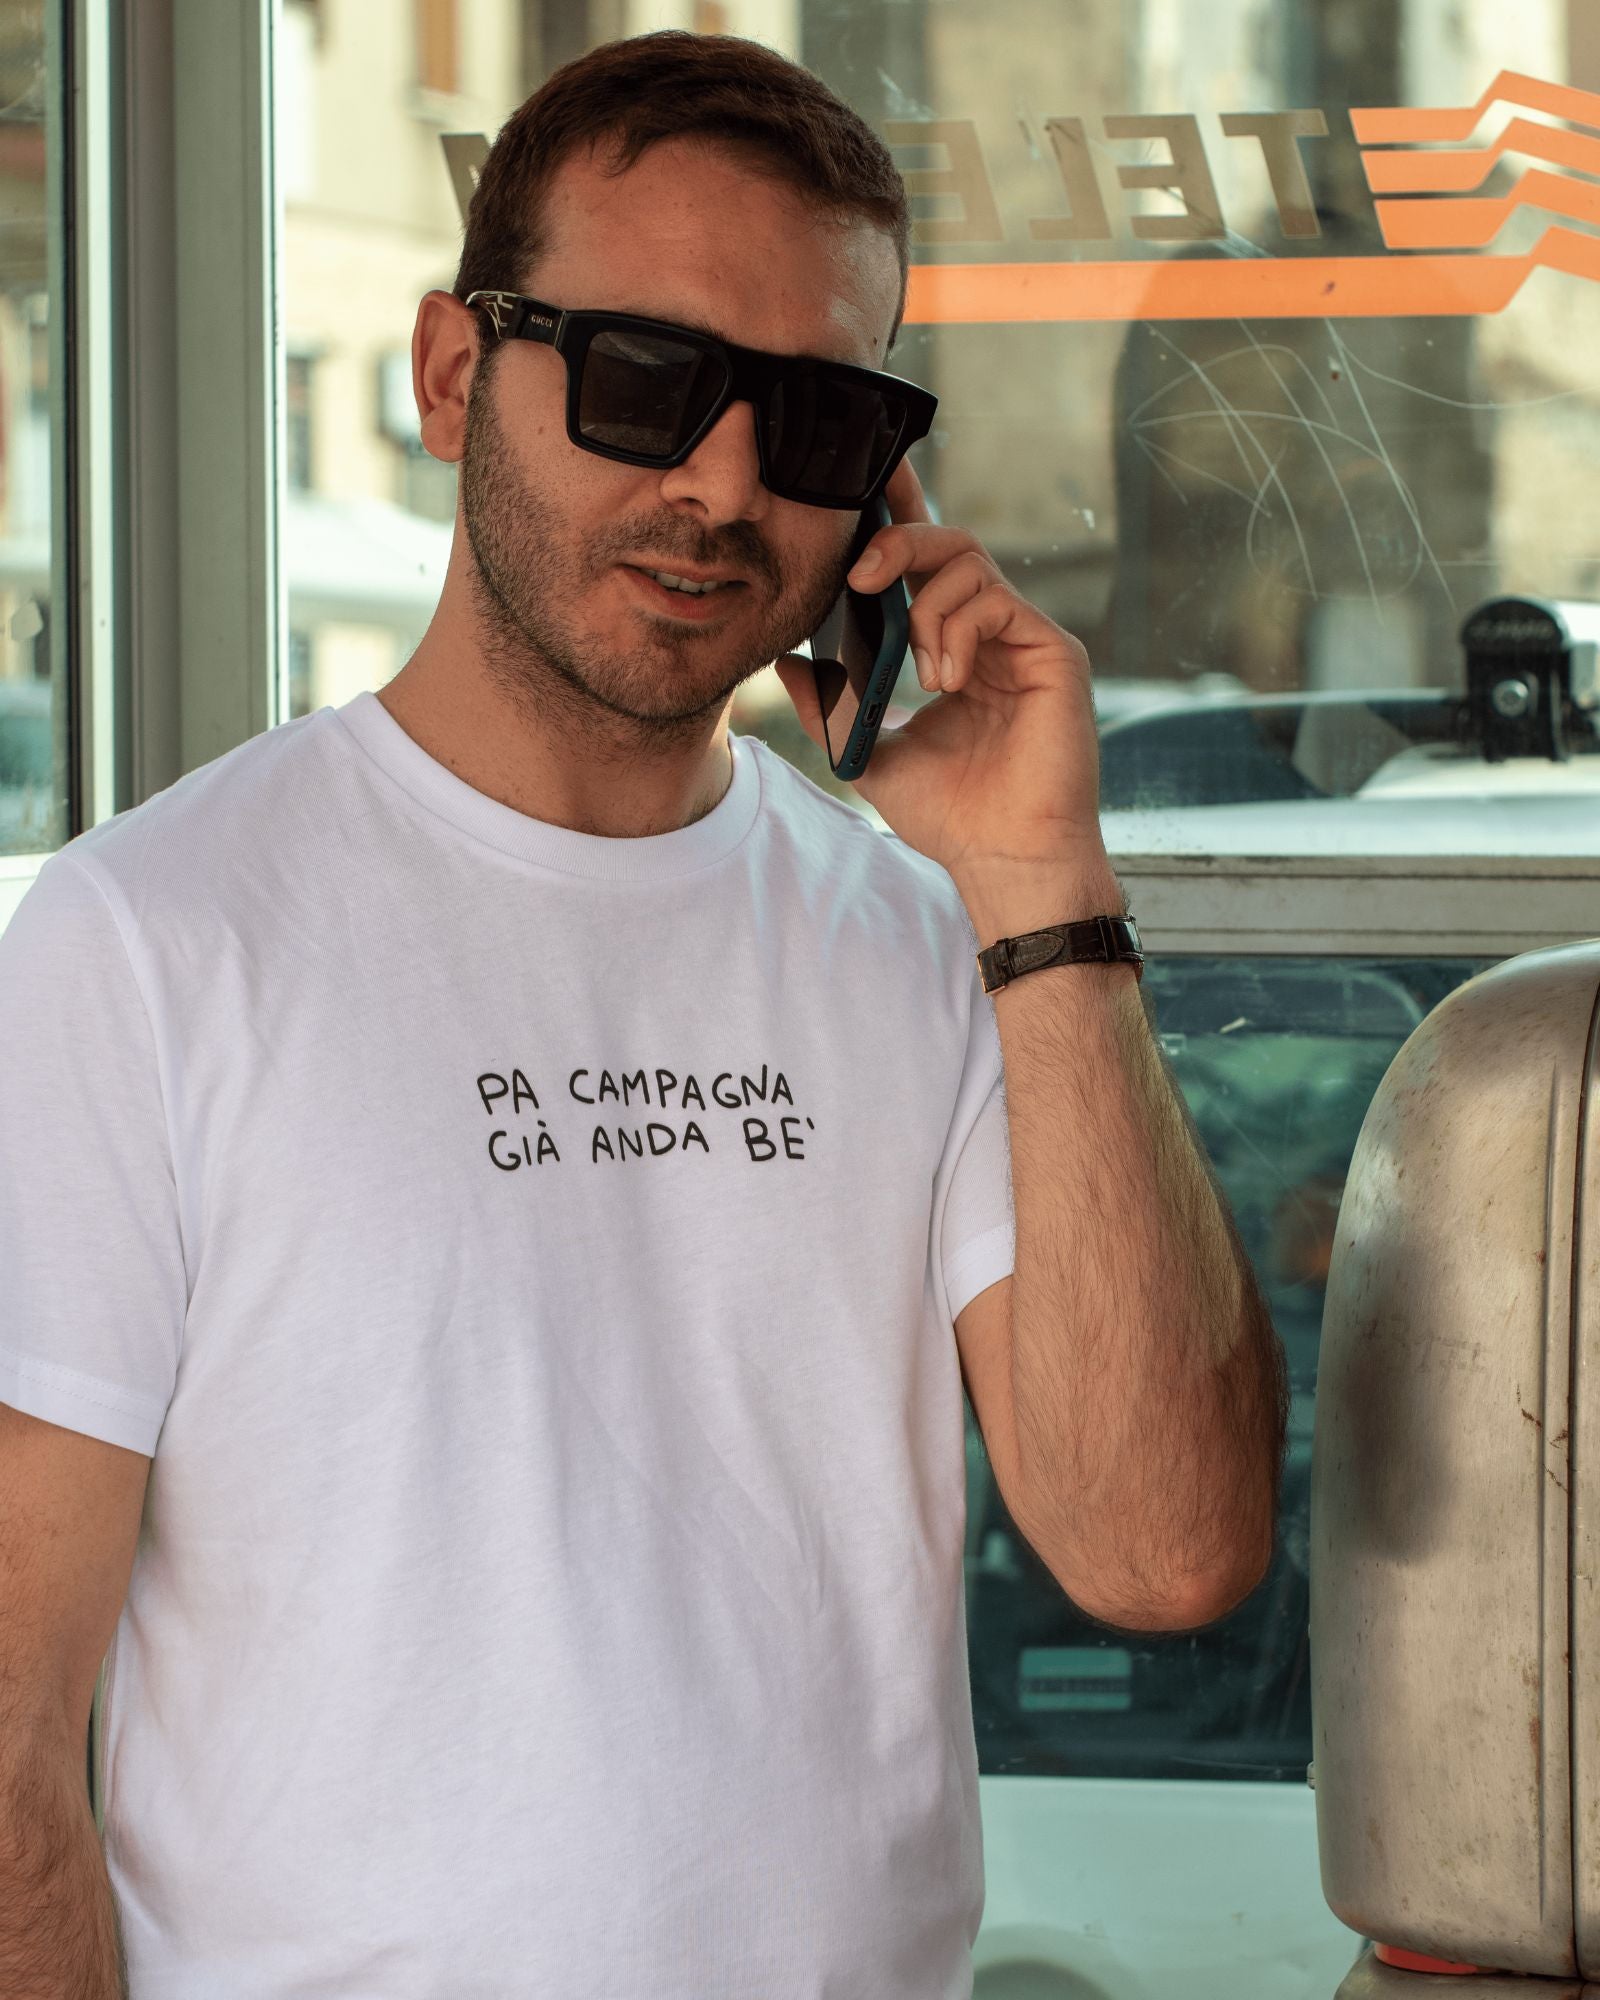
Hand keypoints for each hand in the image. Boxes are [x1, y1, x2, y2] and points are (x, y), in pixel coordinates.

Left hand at [772, 456, 1113, 909]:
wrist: (1004, 859)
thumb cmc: (951, 816)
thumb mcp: (870, 753)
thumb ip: (831, 704)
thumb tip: (785, 659)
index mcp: (957, 650)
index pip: (925, 570)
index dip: (892, 536)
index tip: (849, 533)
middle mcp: (995, 636)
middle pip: (949, 544)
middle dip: (898, 544)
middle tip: (861, 577)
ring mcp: (1027, 641)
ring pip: (970, 562)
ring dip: (927, 608)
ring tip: (922, 676)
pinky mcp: (1055, 653)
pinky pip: (997, 600)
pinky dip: (959, 629)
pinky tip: (949, 680)